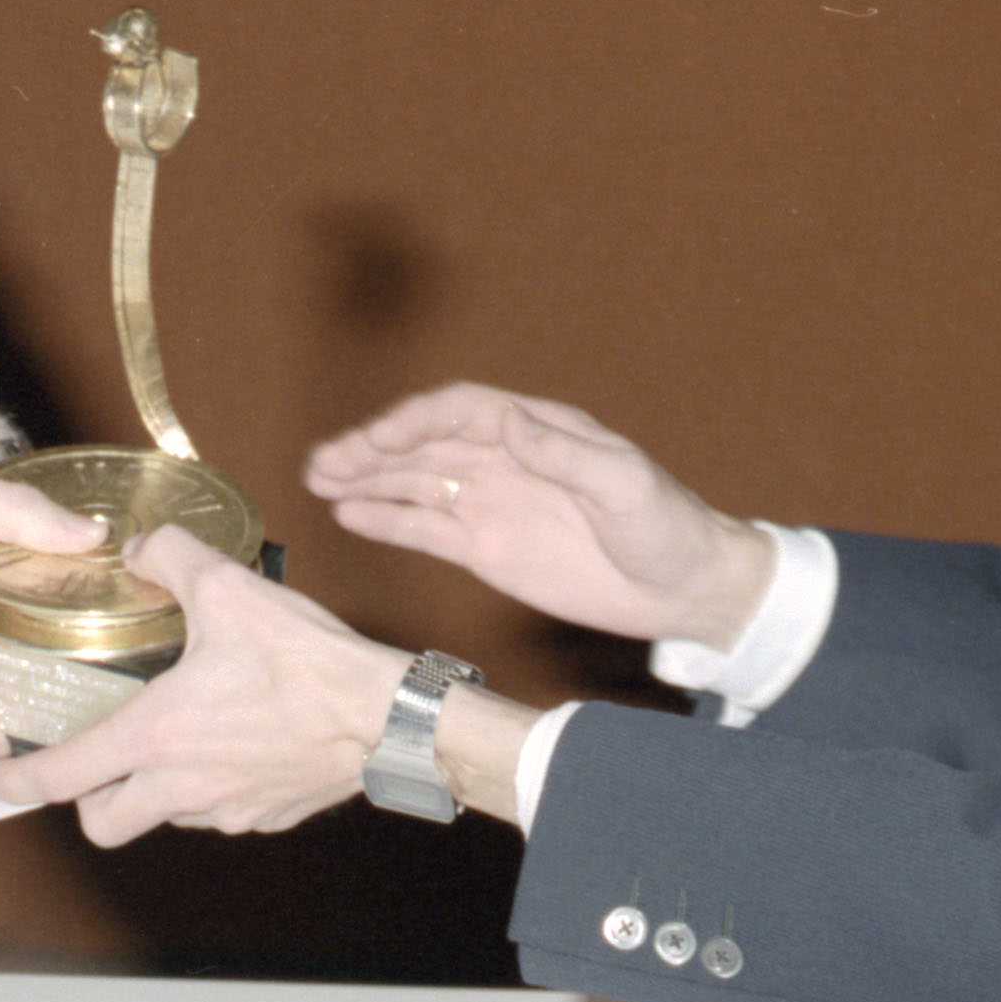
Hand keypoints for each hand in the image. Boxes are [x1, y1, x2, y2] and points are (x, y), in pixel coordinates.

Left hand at [7, 532, 417, 846]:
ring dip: (155, 789)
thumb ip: (169, 558)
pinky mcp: (266, 816)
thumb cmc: (307, 662)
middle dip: (87, 801)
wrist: (387, 717)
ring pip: (164, 816)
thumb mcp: (229, 588)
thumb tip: (139, 550)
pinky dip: (211, 787)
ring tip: (177, 737)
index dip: (12, 782)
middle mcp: (180, 786)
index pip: (60, 777)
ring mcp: (225, 809)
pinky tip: (234, 743)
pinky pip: (219, 812)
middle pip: (102, 823)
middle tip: (94, 759)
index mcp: (155, 736)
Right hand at [306, 385, 774, 650]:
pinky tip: (350, 515)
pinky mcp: (487, 549)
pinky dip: (388, 521)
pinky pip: (428, 529)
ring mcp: (492, 504)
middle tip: (321, 462)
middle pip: (425, 444)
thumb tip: (509, 421)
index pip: (460, 412)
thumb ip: (565, 454)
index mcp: (537, 431)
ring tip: (317, 482)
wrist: (683, 589)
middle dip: (371, 449)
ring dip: (367, 479)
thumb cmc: (666, 527)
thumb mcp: (625, 484)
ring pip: (416, 483)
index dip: (414, 421)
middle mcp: (505, 460)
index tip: (378, 439)